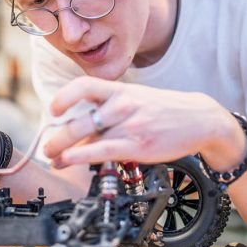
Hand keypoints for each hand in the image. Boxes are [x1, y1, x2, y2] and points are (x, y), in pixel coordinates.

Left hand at [43, 77, 242, 168]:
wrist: (200, 119)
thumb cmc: (165, 110)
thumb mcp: (136, 99)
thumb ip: (110, 110)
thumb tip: (83, 127)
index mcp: (120, 90)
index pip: (84, 86)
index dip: (65, 97)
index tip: (54, 110)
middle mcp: (122, 105)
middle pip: (80, 120)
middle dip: (58, 136)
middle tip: (46, 146)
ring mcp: (129, 125)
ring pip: (87, 138)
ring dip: (64, 151)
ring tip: (54, 158)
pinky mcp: (137, 145)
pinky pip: (101, 151)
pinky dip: (79, 157)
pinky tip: (68, 160)